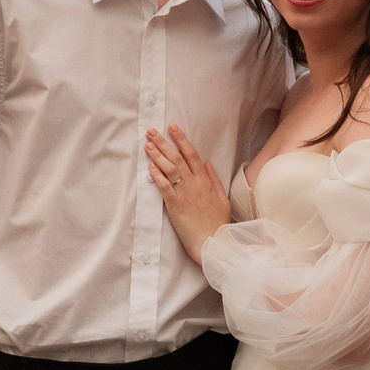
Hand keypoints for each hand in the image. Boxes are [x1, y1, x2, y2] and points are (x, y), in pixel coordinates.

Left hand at [143, 124, 231, 259]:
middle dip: (164, 142)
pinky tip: (150, 166)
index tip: (172, 127)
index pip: (192, 154)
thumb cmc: (217, 223)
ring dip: (157, 155)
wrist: (213, 242)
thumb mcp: (222, 198)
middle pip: (177, 157)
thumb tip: (207, 162)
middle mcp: (194, 184)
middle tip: (152, 131)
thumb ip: (214, 179)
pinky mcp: (175, 205)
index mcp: (205, 181)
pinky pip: (165, 187)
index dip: (181, 139)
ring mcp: (184, 194)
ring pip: (170, 169)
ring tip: (147, 144)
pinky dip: (157, 175)